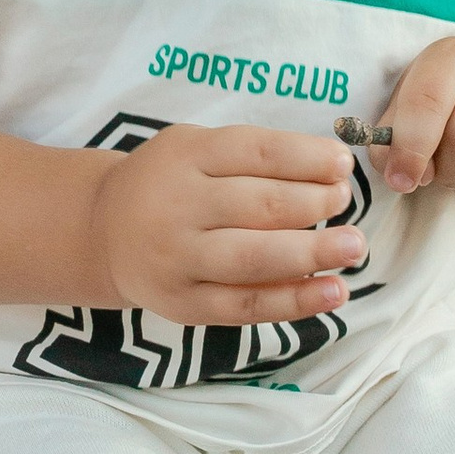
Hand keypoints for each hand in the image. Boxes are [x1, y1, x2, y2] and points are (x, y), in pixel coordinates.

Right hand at [88, 123, 365, 327]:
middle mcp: (179, 206)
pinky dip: (295, 302)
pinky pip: (246, 306)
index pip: (256, 153)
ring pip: (254, 259)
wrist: (101, 232)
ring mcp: (179, 260)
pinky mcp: (185, 305)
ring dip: (313, 253)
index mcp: (186, 155)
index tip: (342, 164)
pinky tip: (333, 293)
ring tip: (353, 247)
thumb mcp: (195, 147)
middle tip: (346, 202)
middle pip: (260, 206)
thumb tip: (331, 173)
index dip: (306, 158)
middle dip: (315, 203)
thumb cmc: (169, 183)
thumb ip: (253, 156)